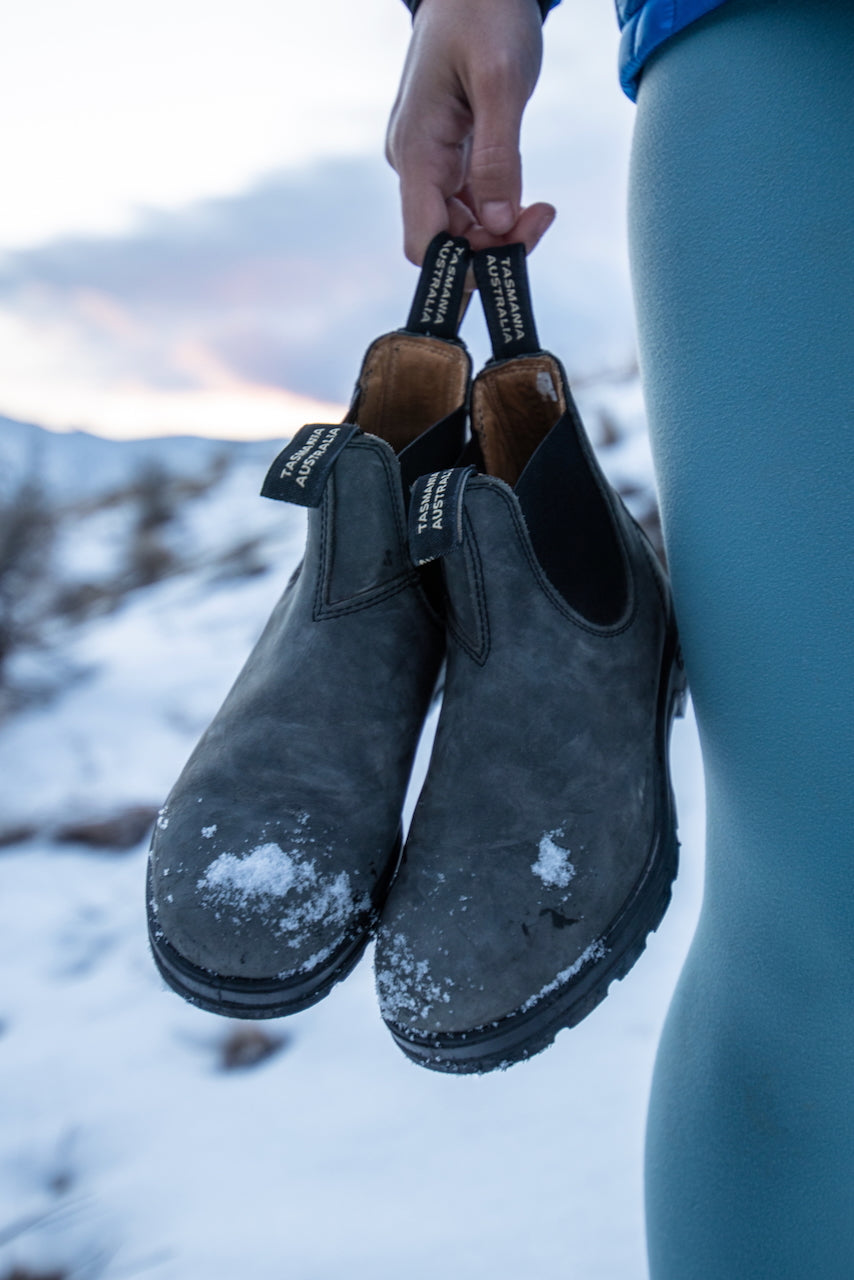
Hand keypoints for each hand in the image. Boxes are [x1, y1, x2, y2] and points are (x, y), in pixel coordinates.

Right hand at [387, 0, 555, 263]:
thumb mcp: (501, 81)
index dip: (465, 264)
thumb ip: (498, 157)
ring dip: (501, 232)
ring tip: (542, 209)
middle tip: (542, 217)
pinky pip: (470, 206)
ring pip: (461, 229)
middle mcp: (415, 166)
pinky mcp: (448, 159)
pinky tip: (529, 202)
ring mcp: (430, 164)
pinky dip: (499, 214)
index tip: (513, 248)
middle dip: (494, 246)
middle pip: (447, 242)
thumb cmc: (485, 14)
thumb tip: (496, 225)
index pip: (424, 243)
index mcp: (416, 152)